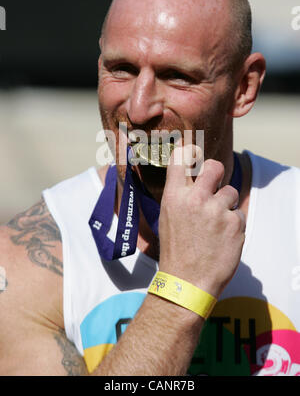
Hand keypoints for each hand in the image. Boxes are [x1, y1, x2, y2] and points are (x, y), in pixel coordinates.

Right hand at [158, 145, 244, 298]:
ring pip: (230, 192)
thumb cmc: (176, 251)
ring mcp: (217, 210)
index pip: (181, 159)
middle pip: (214, 166)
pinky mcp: (235, 223)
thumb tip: (192, 179)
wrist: (186, 281)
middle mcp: (196, 198)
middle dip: (216, 171)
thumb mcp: (168, 217)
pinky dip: (234, 224)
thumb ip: (181, 196)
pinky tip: (223, 238)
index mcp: (175, 196)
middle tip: (215, 183)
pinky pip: (239, 213)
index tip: (193, 150)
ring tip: (216, 225)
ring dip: (226, 205)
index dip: (188, 151)